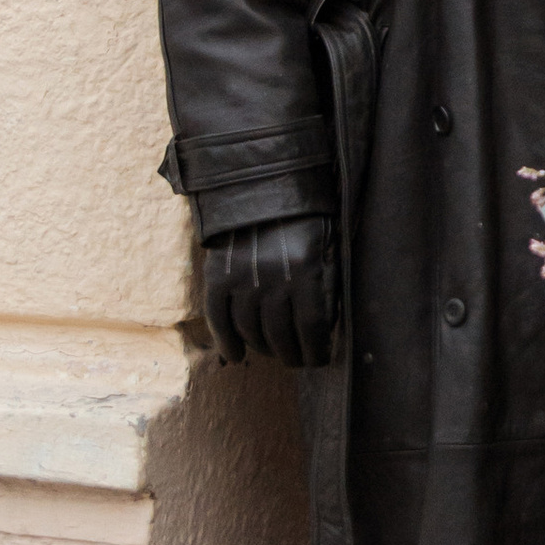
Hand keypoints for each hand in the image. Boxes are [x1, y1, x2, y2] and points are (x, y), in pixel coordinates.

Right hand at [204, 214, 339, 365]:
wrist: (262, 183)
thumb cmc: (305, 217)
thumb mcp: (328, 246)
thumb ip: (327, 287)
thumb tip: (323, 332)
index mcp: (306, 270)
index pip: (312, 328)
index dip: (316, 351)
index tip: (319, 360)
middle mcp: (272, 278)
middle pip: (281, 335)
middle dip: (292, 355)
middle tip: (297, 360)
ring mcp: (241, 278)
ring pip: (250, 331)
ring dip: (263, 349)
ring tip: (273, 353)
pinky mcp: (217, 275)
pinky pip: (219, 318)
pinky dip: (226, 341)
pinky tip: (235, 356)